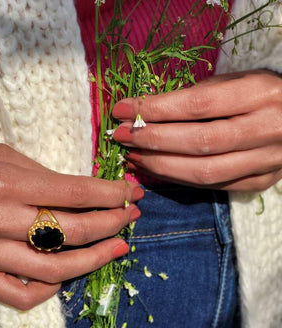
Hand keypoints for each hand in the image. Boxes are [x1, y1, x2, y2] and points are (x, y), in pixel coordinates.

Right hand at [0, 140, 142, 309]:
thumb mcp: (0, 154)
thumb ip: (42, 176)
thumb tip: (82, 194)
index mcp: (5, 182)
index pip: (74, 193)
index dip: (110, 195)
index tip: (129, 193)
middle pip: (71, 231)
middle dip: (111, 223)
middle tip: (131, 217)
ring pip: (53, 268)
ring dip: (94, 259)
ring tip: (117, 248)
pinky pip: (19, 295)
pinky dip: (48, 290)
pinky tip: (64, 276)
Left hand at [112, 70, 281, 190]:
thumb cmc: (260, 94)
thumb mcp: (235, 81)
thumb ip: (196, 96)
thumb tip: (144, 113)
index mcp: (261, 94)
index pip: (198, 105)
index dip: (156, 109)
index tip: (122, 109)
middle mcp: (267, 130)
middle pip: (199, 142)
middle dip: (151, 140)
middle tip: (120, 136)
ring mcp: (266, 162)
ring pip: (203, 172)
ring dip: (159, 165)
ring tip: (131, 156)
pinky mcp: (258, 182)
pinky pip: (211, 186)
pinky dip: (177, 178)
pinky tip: (154, 168)